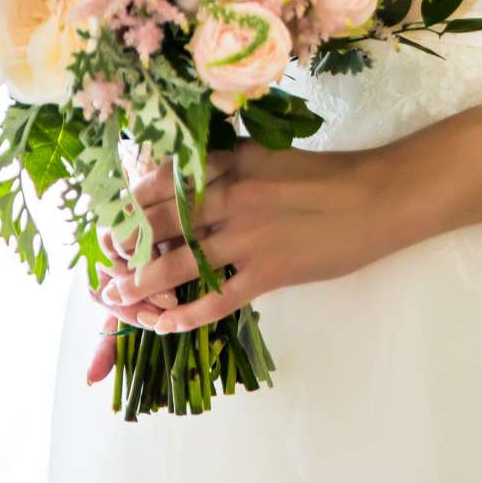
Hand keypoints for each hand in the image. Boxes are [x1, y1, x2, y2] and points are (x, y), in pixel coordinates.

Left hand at [83, 139, 395, 380]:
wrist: (377, 197)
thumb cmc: (327, 177)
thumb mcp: (270, 157)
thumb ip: (232, 165)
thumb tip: (192, 178)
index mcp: (233, 163)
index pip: (167, 180)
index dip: (133, 202)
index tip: (113, 217)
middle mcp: (233, 196)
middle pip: (162, 222)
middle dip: (127, 244)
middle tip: (104, 260)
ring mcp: (249, 236)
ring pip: (180, 262)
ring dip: (143, 282)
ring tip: (119, 296)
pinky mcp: (269, 271)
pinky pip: (218, 298)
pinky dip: (188, 315)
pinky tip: (167, 325)